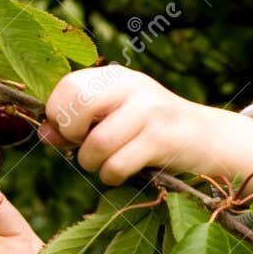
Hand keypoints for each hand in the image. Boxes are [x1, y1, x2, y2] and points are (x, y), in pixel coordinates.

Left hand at [38, 65, 252, 189]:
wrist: (207, 139)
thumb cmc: (152, 132)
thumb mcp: (116, 118)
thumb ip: (79, 123)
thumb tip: (45, 133)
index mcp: (115, 76)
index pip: (68, 85)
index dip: (58, 114)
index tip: (70, 132)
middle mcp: (132, 86)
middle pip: (77, 106)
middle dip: (71, 135)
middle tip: (82, 146)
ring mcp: (149, 110)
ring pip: (97, 143)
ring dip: (91, 163)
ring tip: (103, 165)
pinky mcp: (162, 139)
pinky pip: (118, 165)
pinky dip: (111, 176)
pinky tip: (120, 174)